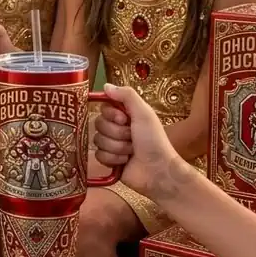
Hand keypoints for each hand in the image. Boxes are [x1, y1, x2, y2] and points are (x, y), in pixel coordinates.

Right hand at [92, 83, 186, 200]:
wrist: (157, 170)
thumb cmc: (154, 140)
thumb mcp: (144, 113)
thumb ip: (126, 95)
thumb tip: (105, 85)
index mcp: (125, 115)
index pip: (103, 108)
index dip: (111, 115)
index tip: (124, 120)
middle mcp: (117, 128)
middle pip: (98, 124)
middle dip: (116, 133)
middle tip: (131, 138)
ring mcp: (112, 145)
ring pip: (98, 141)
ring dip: (117, 147)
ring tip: (131, 152)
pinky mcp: (108, 160)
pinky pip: (98, 155)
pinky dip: (113, 159)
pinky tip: (124, 161)